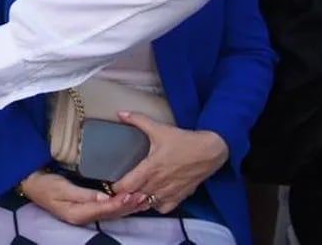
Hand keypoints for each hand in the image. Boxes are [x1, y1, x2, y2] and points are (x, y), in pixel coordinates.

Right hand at [21, 170, 147, 225]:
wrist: (31, 185)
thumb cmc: (44, 184)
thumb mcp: (62, 188)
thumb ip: (83, 194)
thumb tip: (104, 198)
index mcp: (78, 213)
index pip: (104, 209)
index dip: (119, 203)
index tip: (132, 195)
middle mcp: (84, 217)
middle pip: (111, 214)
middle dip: (129, 206)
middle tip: (145, 197)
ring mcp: (85, 214)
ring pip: (111, 213)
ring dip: (127, 207)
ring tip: (143, 201)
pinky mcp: (86, 209)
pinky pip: (107, 210)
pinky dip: (120, 205)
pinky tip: (129, 202)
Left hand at [111, 112, 228, 213]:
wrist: (210, 151)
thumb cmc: (184, 141)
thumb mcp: (159, 128)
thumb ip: (138, 120)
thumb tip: (121, 113)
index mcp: (151, 167)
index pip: (127, 185)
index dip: (116, 187)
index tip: (110, 184)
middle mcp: (159, 183)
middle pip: (135, 197)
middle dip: (125, 196)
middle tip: (119, 191)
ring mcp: (169, 192)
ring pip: (147, 205)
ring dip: (139, 201)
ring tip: (133, 195)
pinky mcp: (179, 196)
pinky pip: (163, 208)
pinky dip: (155, 205)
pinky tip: (152, 197)